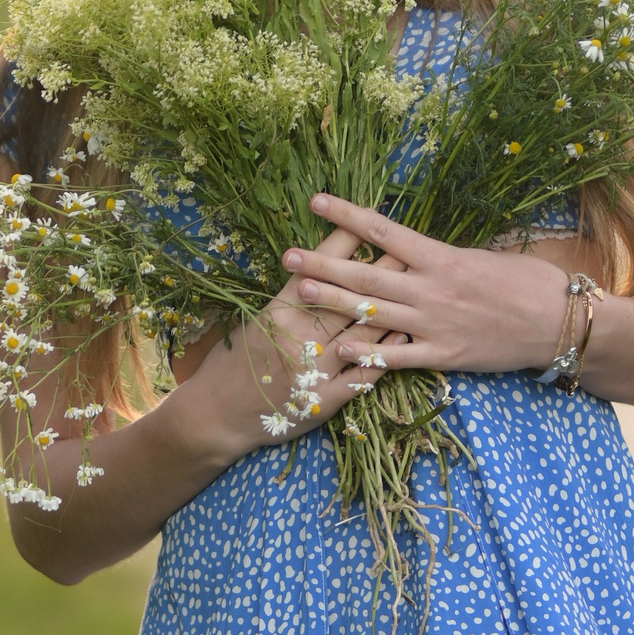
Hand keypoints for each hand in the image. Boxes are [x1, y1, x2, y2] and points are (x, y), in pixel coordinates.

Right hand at [171, 222, 388, 461]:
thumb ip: (290, 297)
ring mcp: (314, 370)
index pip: (316, 268)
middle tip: (405, 249)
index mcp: (278, 312)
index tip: (365, 221)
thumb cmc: (236, 360)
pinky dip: (385, 353)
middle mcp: (297, 338)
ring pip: (361, 332)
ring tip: (415, 287)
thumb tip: (321, 266)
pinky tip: (403, 337)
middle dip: (379, 272)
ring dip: (390, 308)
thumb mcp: (256, 320)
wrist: (218, 414)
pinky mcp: (325, 399)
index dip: (342, 244)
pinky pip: (363, 373)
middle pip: (346, 297)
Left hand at [285, 193, 570, 375]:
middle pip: (366, 273)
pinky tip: (339, 351)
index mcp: (440, 256)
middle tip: (287, 256)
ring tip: (299, 293)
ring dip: (333, 302)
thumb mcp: (484, 257)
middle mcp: (430, 288)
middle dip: (323, 264)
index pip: (383, 230)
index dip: (347, 215)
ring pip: (372, 312)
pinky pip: (397, 358)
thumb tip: (419, 250)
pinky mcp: (444, 355)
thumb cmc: (528, 282)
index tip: (316, 201)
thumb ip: (445, 256)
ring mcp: (434, 323)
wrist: (557, 322)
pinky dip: (367, 356)